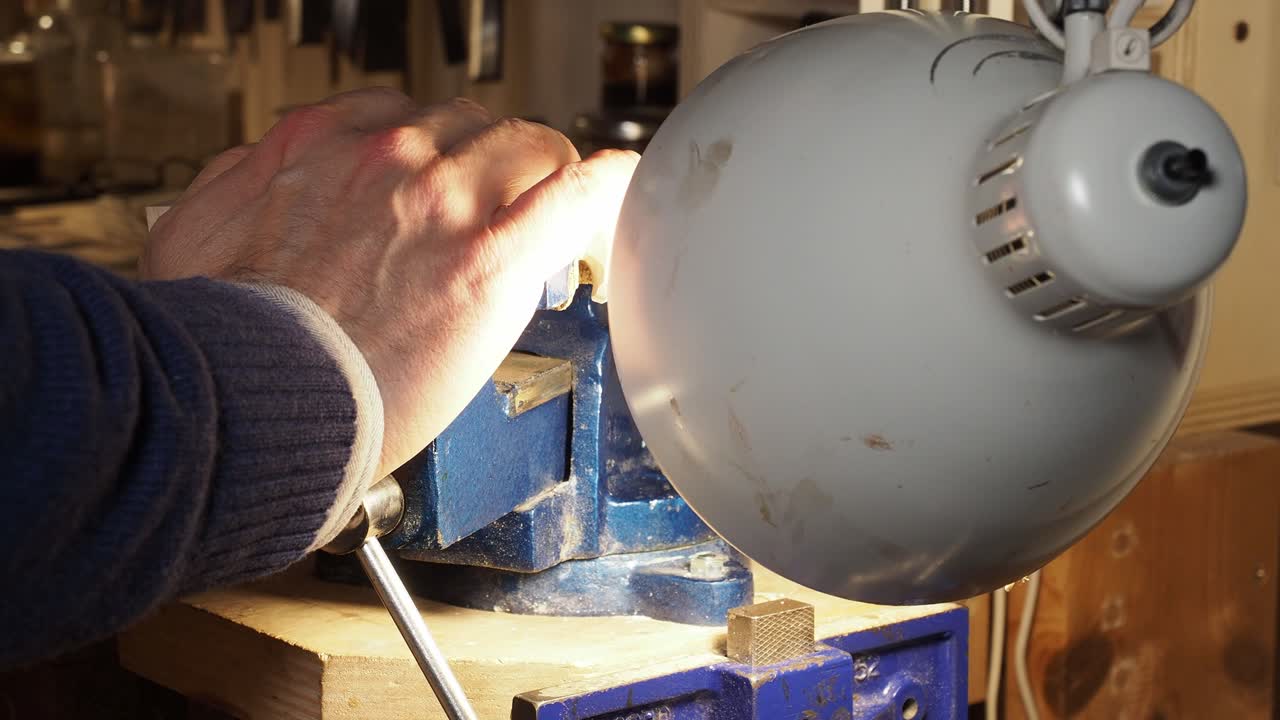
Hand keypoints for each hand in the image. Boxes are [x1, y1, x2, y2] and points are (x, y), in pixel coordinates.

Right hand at [142, 88, 638, 476]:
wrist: (248, 403)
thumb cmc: (221, 337)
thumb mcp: (192, 233)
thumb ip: (239, 184)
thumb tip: (267, 166)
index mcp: (324, 145)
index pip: (411, 118)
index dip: (441, 151)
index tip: (450, 180)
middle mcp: (389, 159)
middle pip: (477, 129)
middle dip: (494, 165)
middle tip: (502, 209)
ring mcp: (445, 204)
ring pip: (531, 150)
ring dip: (546, 177)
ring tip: (555, 215)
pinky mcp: (489, 261)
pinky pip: (574, 195)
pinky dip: (605, 186)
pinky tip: (618, 190)